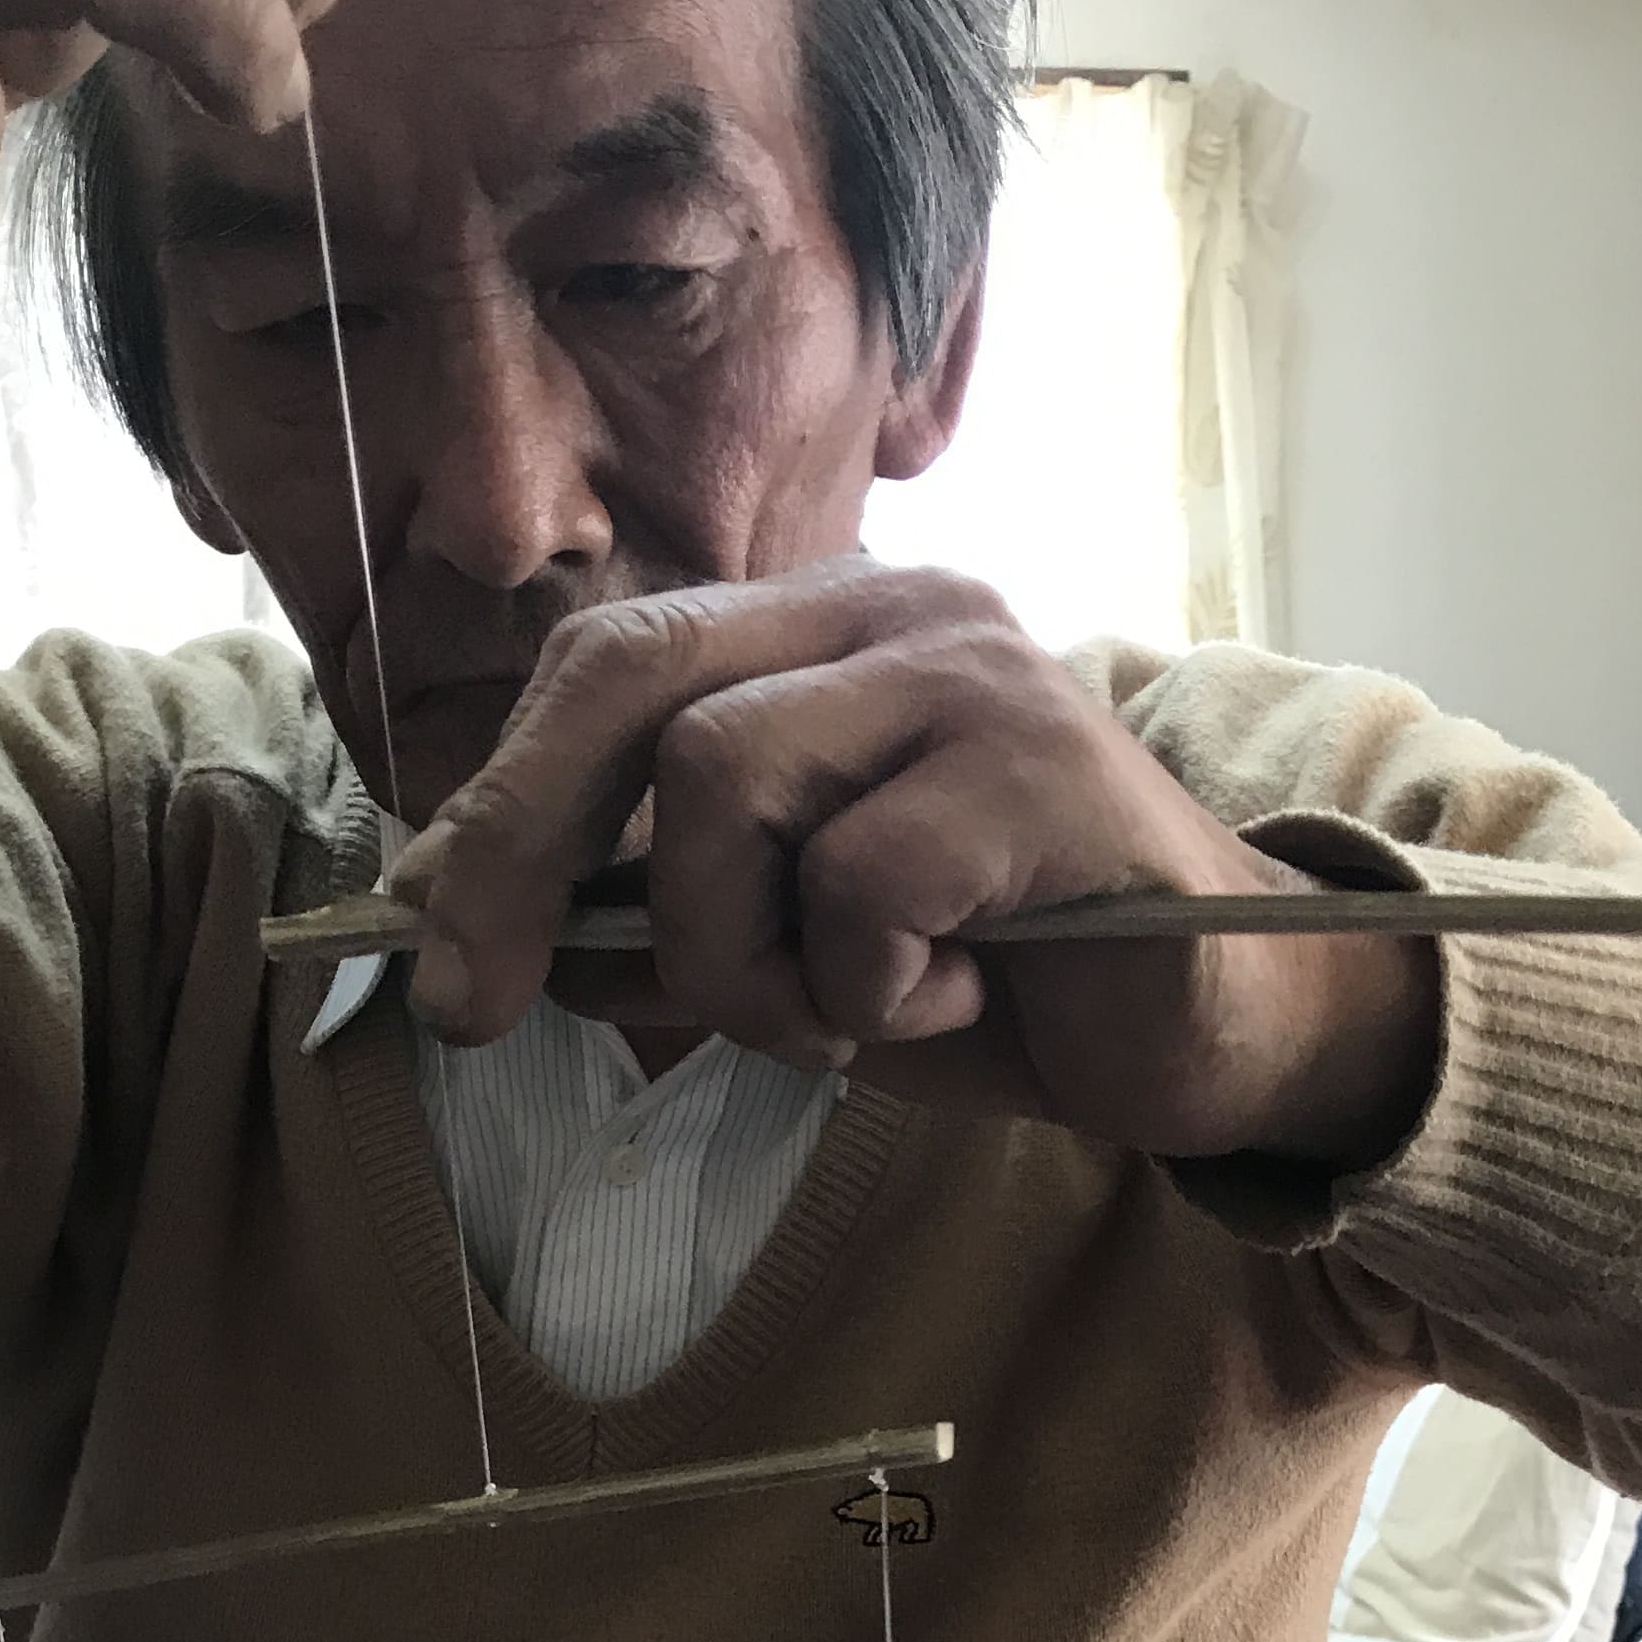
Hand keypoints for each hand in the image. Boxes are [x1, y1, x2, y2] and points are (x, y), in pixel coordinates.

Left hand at [390, 562, 1441, 1174]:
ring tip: (842, 1017)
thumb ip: (650, 919)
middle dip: (521, 859)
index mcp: (822, 631)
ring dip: (740, 960)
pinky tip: (948, 1002)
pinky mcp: (1044, 771)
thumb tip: (452, 919)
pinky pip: (861, 882)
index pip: (605, 671)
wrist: (1214, 1029)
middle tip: (479, 1009)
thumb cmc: (1002, 981)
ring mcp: (974, 676)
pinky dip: (872, 988)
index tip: (427, 947)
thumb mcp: (790, 956)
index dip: (491, 808)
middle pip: (632, 687)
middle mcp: (894, 612)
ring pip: (727, 789)